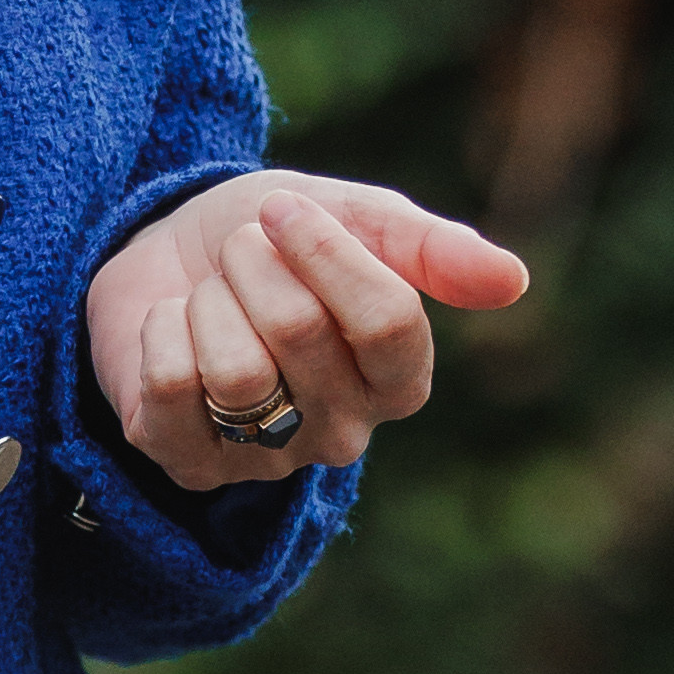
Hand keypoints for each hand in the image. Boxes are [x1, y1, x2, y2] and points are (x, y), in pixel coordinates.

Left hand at [84, 171, 529, 494]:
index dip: (326, 252)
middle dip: (253, 265)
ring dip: (207, 302)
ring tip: (207, 297)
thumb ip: (429, 247)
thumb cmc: (272, 242)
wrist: (165, 257)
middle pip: (299, 332)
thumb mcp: (351, 216)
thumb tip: (513, 280)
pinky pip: (172, 387)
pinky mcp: (190, 464)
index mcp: (401, 378)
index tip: (283, 209)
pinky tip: (171, 331)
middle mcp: (345, 432)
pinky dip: (160, 332)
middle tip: (240, 255)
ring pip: (234, 369)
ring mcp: (266, 458)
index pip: (389, 322)